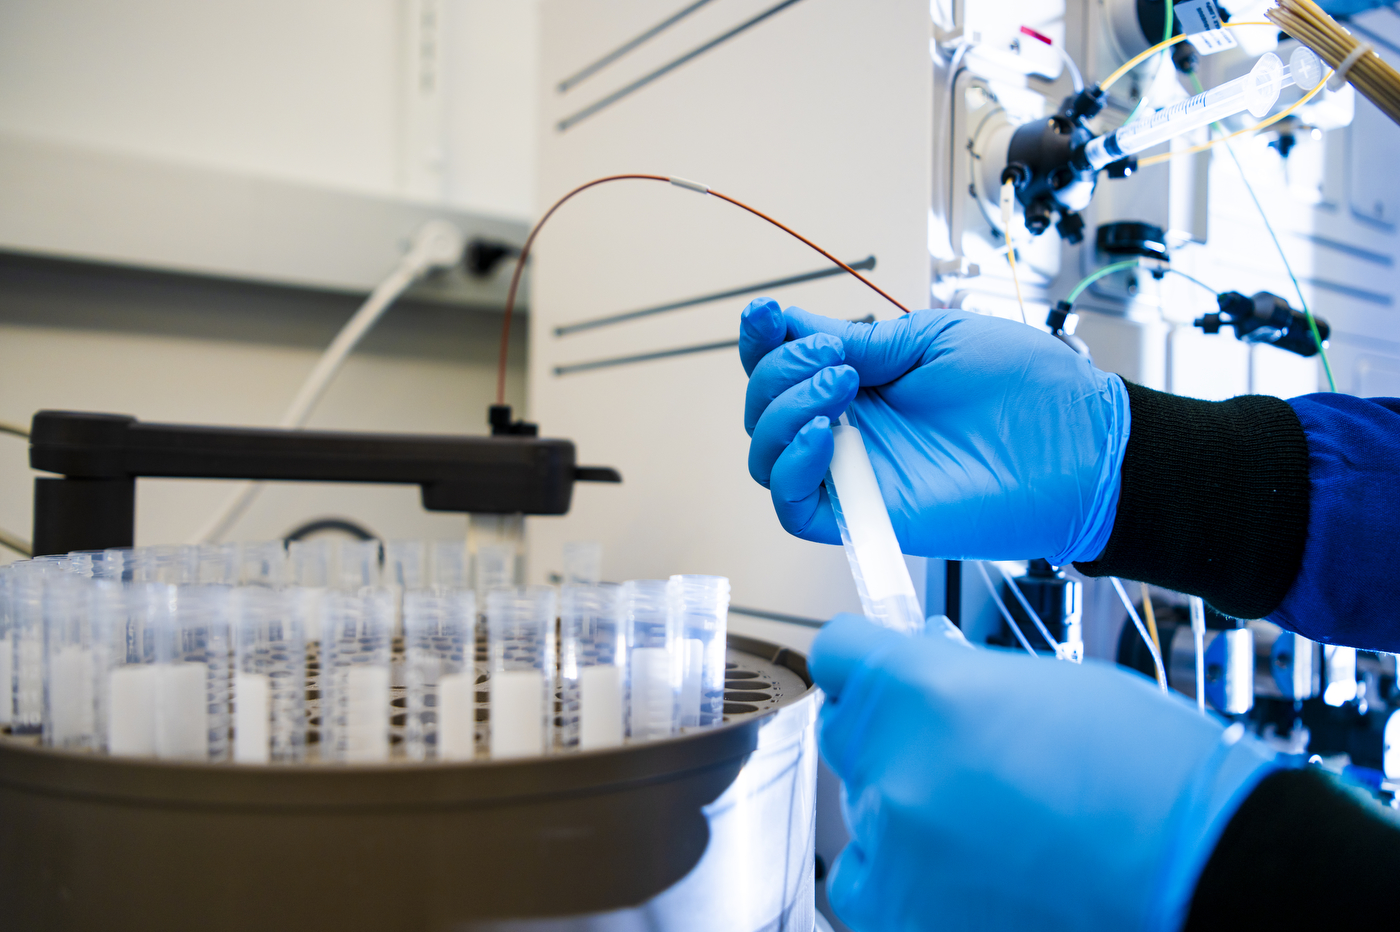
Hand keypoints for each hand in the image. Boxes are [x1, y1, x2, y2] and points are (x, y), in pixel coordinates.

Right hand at [739, 299, 1129, 562]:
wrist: (1081, 446)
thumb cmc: (1030, 392)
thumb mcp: (935, 340)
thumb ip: (863, 341)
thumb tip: (794, 326)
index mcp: (864, 382)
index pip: (783, 365)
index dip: (761, 340)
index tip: (764, 314)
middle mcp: (851, 428)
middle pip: (764, 408)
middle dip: (778, 372)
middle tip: (835, 360)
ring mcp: (855, 473)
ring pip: (765, 456)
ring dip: (783, 414)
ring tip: (840, 390)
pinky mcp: (866, 516)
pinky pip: (793, 505)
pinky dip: (793, 466)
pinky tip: (827, 436)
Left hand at [811, 614, 1277, 931]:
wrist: (1208, 878)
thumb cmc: (1154, 777)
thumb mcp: (1049, 684)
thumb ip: (961, 676)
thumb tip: (923, 661)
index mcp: (919, 693)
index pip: (840, 654)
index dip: (866, 657)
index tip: (879, 665)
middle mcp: (891, 772)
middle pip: (846, 732)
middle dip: (890, 731)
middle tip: (954, 746)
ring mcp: (893, 856)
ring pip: (863, 810)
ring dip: (904, 807)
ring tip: (989, 822)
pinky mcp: (903, 923)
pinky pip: (866, 883)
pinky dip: (901, 876)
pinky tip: (963, 872)